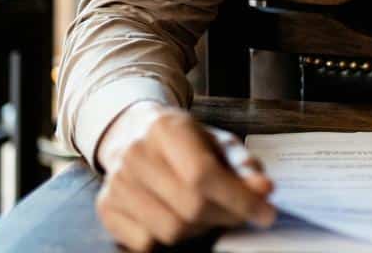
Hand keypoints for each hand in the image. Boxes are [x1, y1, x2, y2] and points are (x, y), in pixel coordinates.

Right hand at [94, 101, 276, 250]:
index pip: (204, 174)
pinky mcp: (105, 207)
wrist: (133, 132)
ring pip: (170, 230)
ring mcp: (116, 182)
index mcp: (166, 129)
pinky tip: (174, 216)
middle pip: (190, 207)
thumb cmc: (185, 141)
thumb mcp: (219, 143)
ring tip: (204, 212)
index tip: (266, 214)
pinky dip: (167, 239)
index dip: (239, 199)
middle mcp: (136, 154)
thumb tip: (264, 190)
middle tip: (238, 214)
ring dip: (198, 230)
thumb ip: (244, 166)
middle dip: (224, 217)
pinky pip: (145, 243)